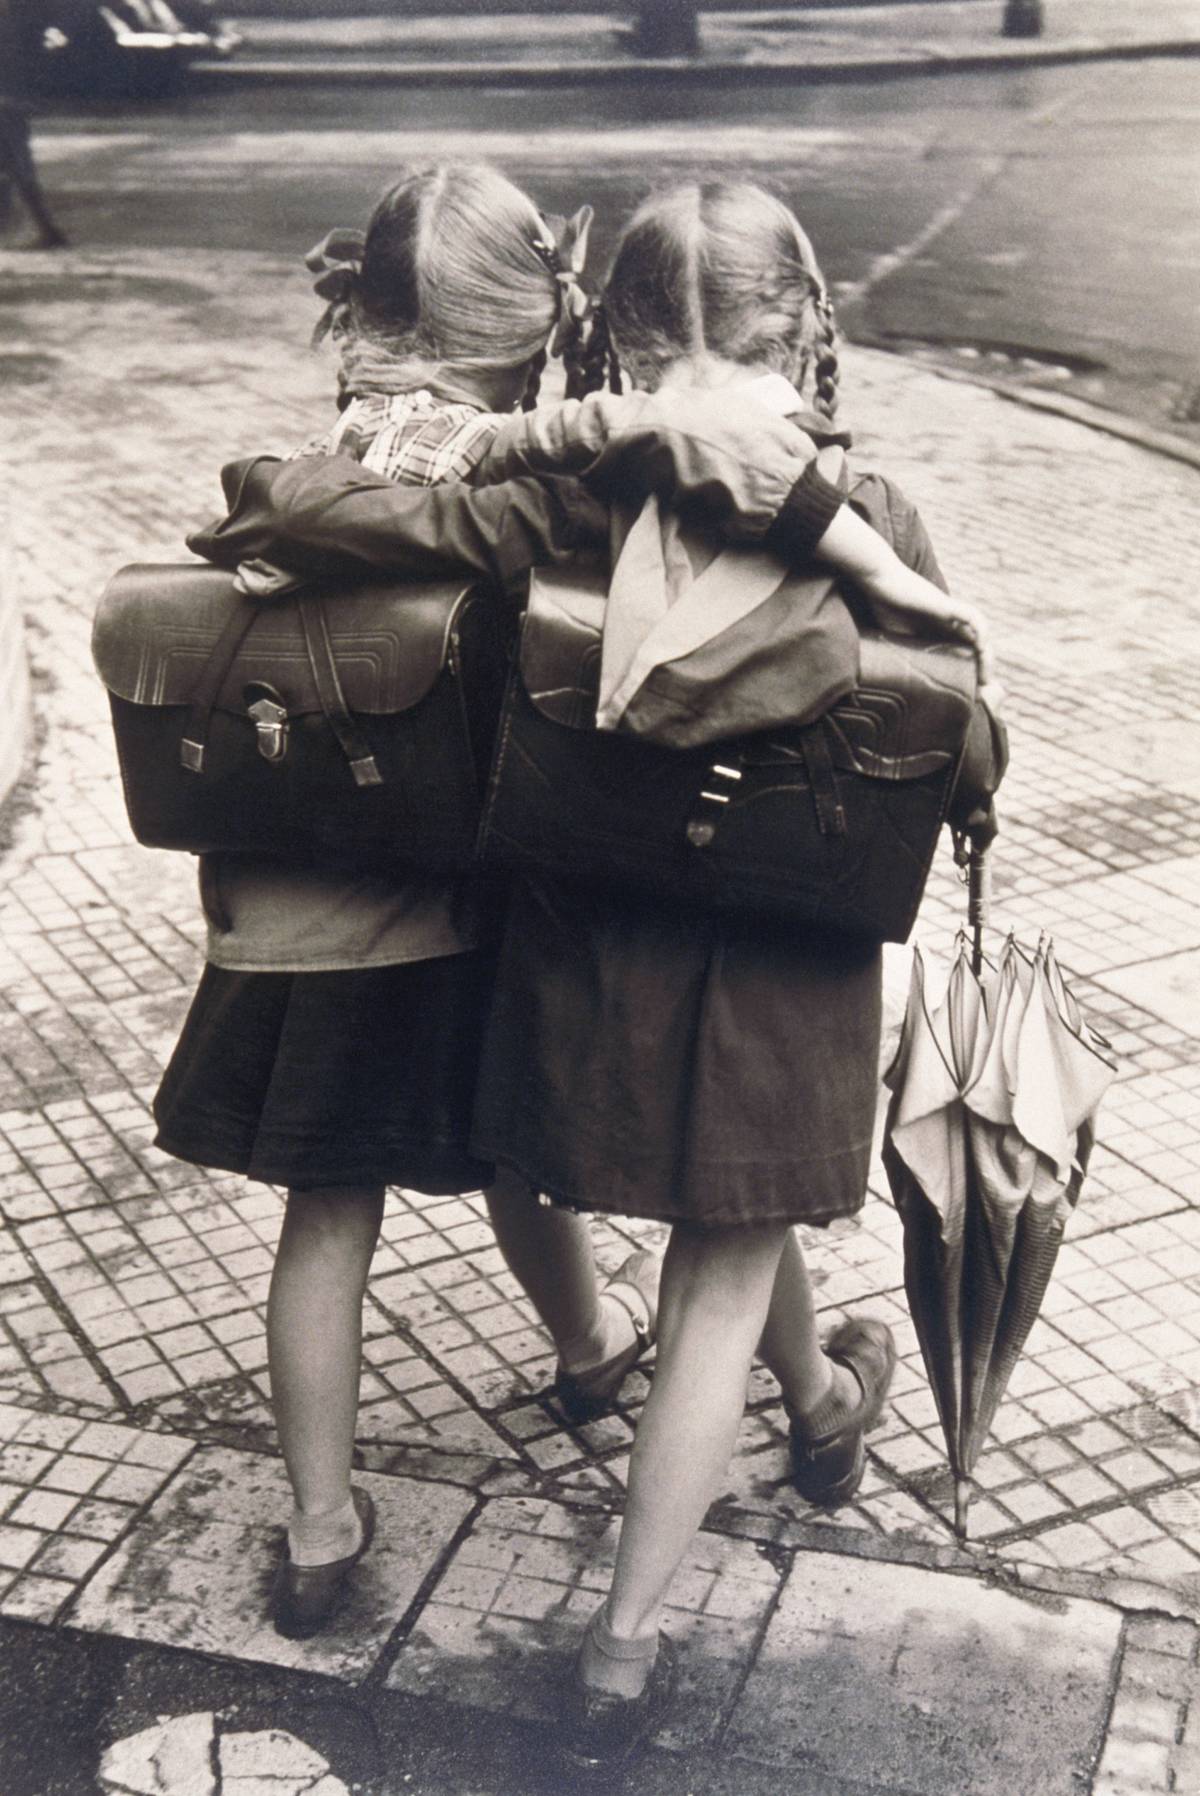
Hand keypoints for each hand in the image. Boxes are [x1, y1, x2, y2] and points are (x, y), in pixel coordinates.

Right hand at [861, 579, 993, 687]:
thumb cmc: (884, 605)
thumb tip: (896, 685)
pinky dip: (981, 632)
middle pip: (977, 646)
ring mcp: (950, 613)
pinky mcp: (945, 605)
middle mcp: (949, 622)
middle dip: (982, 670)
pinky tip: (980, 649)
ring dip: (986, 656)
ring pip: (981, 634)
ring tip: (985, 676)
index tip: (970, 695)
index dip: (970, 673)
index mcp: (939, 630)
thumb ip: (903, 654)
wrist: (878, 580)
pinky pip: (973, 618)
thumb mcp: (895, 638)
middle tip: (981, 693)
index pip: (963, 653)